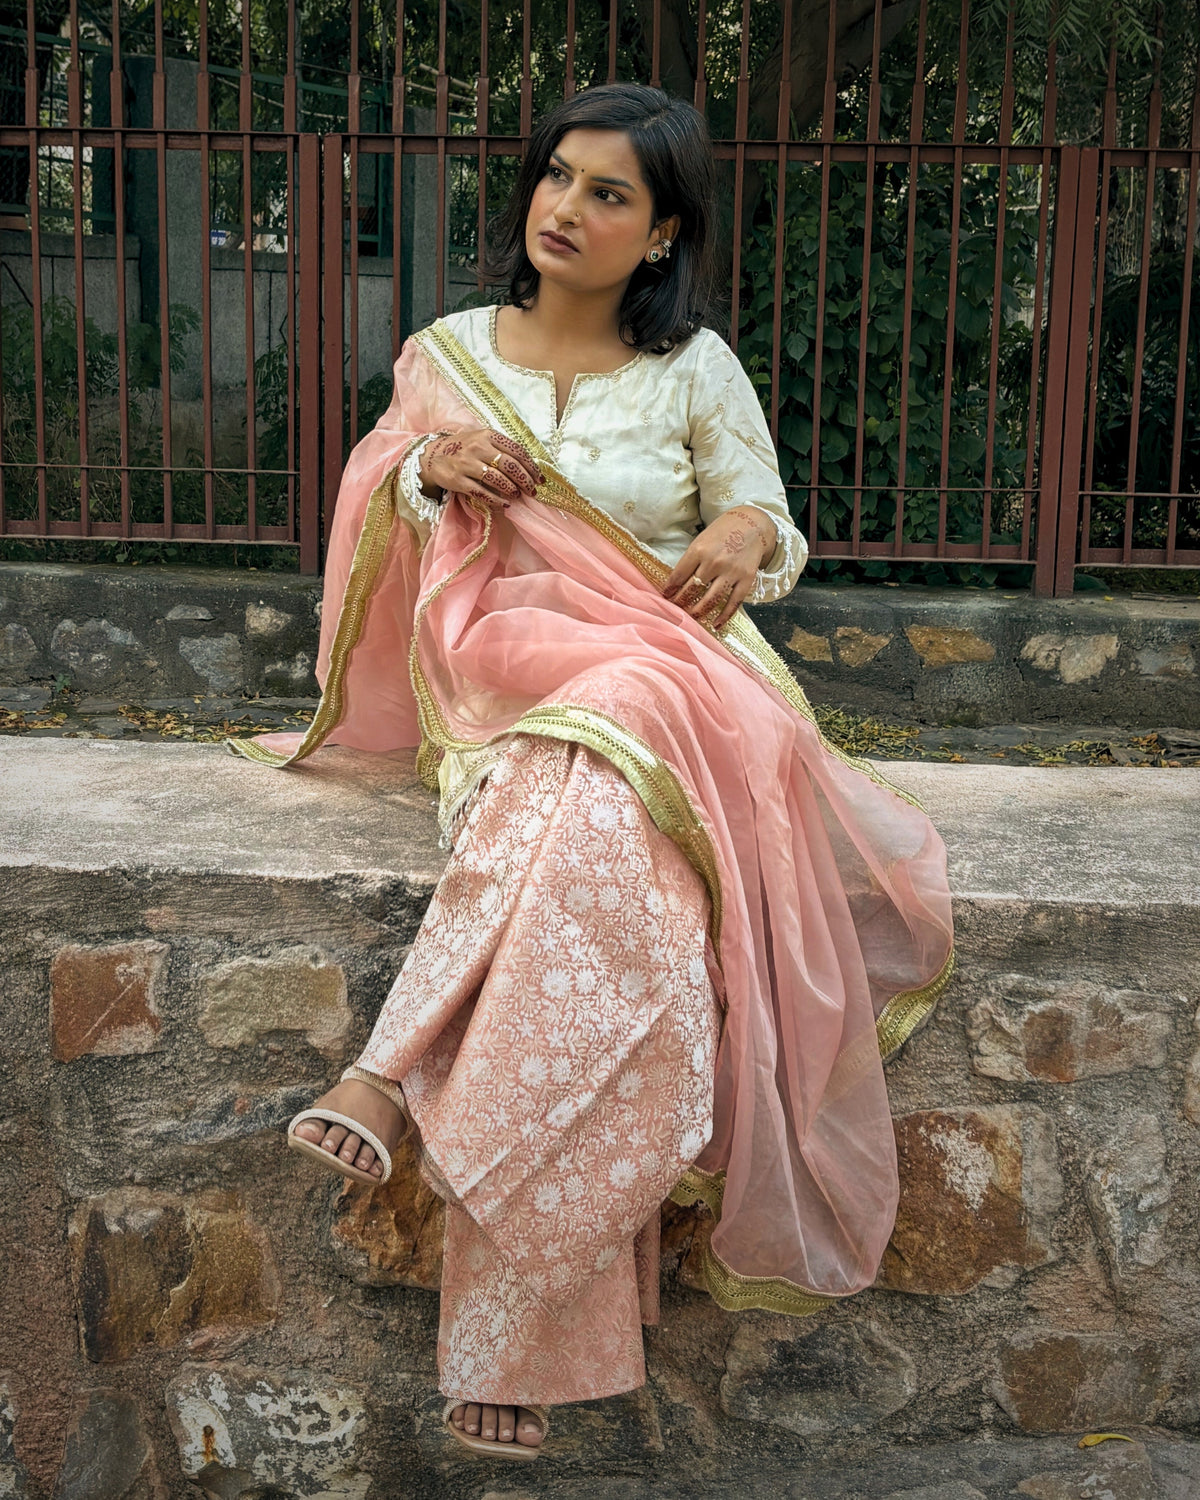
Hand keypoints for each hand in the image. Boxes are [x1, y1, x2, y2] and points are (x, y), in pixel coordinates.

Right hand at [419, 428, 542, 508]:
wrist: (433, 455)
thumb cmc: (464, 448)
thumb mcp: (483, 440)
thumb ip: (502, 448)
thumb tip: (528, 467)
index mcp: (488, 435)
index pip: (516, 451)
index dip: (531, 466)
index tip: (540, 479)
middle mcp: (478, 447)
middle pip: (509, 465)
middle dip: (525, 480)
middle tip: (533, 491)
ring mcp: (466, 464)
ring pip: (496, 479)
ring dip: (511, 490)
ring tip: (518, 495)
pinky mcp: (457, 480)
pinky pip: (481, 492)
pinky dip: (495, 499)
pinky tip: (504, 504)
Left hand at [663, 507, 776, 629]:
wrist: (752, 524)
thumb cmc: (722, 532)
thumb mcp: (701, 540)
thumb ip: (691, 560)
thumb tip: (676, 583)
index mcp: (699, 550)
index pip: (678, 576)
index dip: (670, 589)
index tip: (665, 597)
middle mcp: (714, 562)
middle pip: (692, 590)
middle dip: (681, 603)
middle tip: (675, 611)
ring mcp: (731, 572)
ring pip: (711, 600)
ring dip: (698, 612)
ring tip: (691, 619)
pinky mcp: (746, 579)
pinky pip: (733, 603)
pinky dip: (724, 616)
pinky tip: (716, 625)